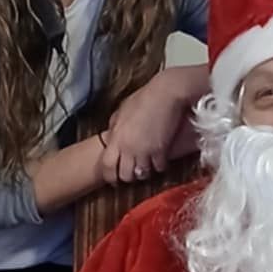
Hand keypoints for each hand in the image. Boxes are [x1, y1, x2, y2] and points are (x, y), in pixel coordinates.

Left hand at [99, 67, 191, 185]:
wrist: (166, 93)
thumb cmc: (144, 97)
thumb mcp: (122, 110)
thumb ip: (115, 125)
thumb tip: (113, 133)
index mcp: (116, 137)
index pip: (106, 166)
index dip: (110, 176)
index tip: (114, 179)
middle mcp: (128, 148)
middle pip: (125, 175)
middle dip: (129, 177)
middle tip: (133, 173)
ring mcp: (145, 151)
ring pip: (142, 175)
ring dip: (145, 173)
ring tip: (148, 167)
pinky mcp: (161, 151)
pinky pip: (159, 168)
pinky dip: (160, 166)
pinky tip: (161, 160)